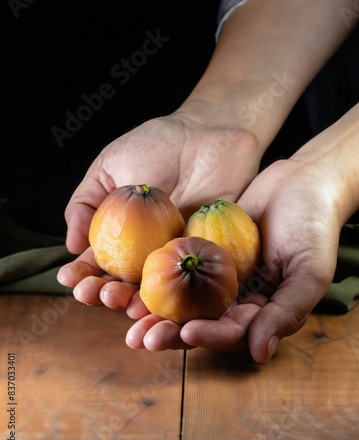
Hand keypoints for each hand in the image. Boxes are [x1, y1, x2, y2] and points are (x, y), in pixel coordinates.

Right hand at [57, 109, 260, 307]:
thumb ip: (86, 203)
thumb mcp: (109, 167)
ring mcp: (177, 254)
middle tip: (98, 294)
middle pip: (125, 283)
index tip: (69, 280)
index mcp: (122, 234)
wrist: (208, 133)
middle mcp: (148, 250)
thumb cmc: (155, 144)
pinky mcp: (208, 254)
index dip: (82, 274)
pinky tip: (164, 305)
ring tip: (126, 306)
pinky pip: (194, 282)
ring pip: (156, 289)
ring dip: (138, 303)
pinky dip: (180, 298)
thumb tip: (69, 245)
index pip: (98, 261)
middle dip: (107, 294)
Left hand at [125, 157, 341, 360]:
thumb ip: (287, 313)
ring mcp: (217, 275)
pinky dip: (157, 274)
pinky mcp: (204, 250)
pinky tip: (133, 279)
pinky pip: (178, 264)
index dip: (208, 336)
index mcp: (260, 312)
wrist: (301, 182)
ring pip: (182, 298)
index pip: (231, 333)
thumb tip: (259, 354)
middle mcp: (235, 298)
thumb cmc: (313, 227)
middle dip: (169, 332)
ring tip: (128, 318)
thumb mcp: (309, 272)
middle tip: (140, 337)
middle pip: (199, 322)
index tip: (185, 331)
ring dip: (155, 310)